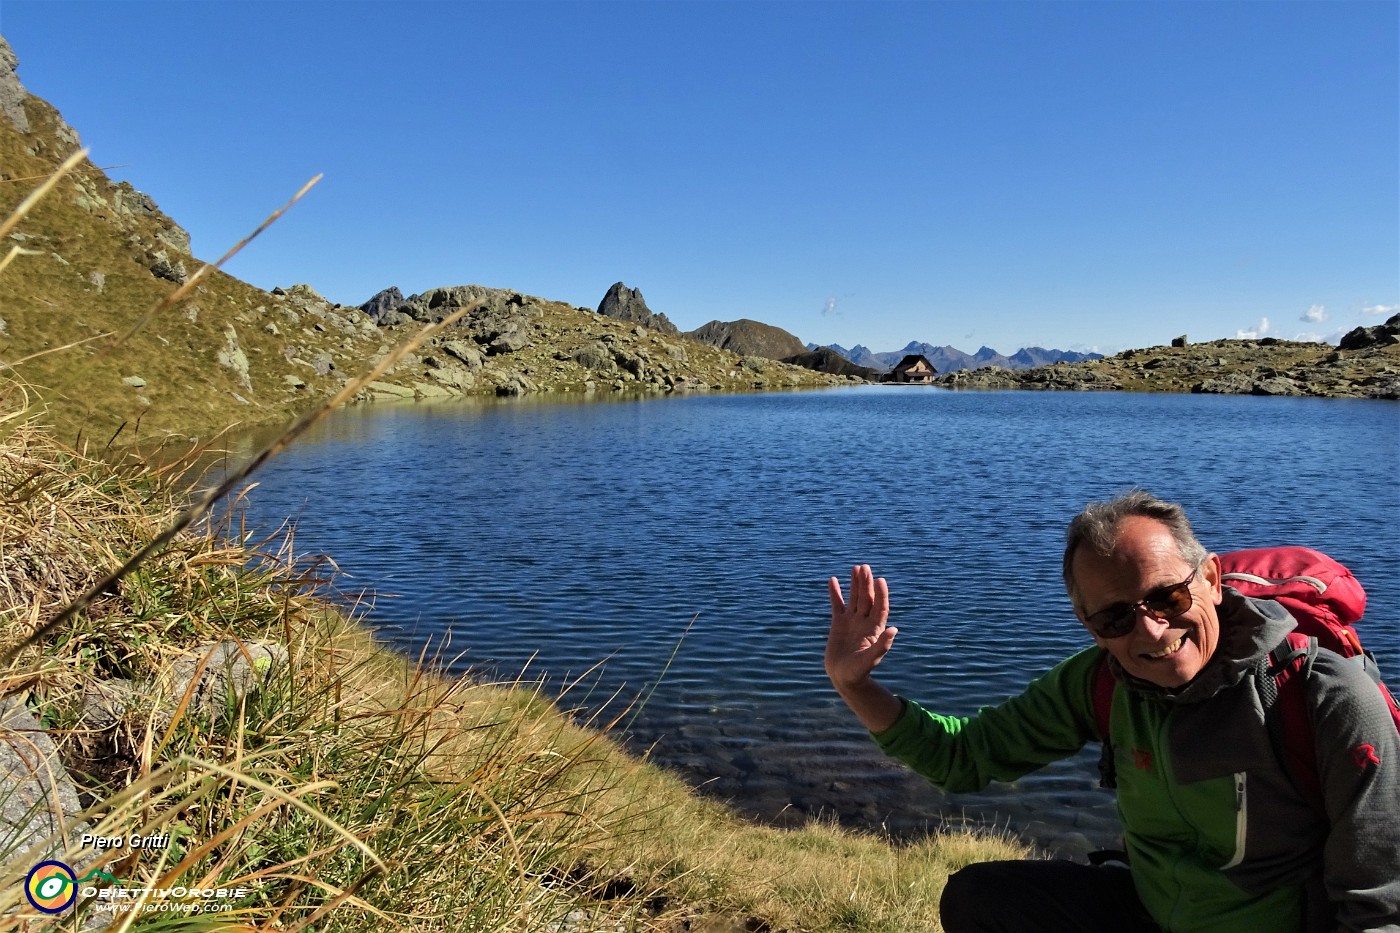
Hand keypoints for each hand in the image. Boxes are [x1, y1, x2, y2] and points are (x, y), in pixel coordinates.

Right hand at [825, 564, 898, 690]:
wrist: (844, 677)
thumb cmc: (859, 672)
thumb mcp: (870, 659)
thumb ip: (882, 645)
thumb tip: (894, 629)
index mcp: (874, 629)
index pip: (879, 607)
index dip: (880, 594)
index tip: (879, 580)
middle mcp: (864, 622)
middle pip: (867, 599)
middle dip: (866, 583)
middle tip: (864, 567)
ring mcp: (851, 621)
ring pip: (854, 598)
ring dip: (855, 584)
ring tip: (855, 568)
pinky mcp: (838, 623)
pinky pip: (837, 604)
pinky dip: (835, 593)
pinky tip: (833, 580)